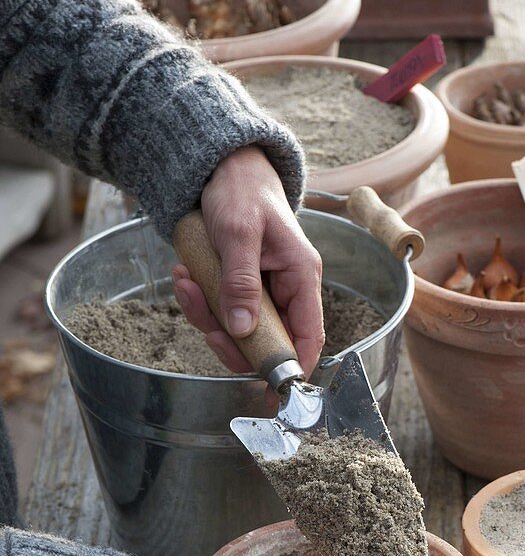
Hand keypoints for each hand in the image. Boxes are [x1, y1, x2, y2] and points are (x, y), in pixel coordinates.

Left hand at [171, 145, 324, 377]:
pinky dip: (199, 300)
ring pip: (238, 330)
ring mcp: (262, 290)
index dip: (291, 366)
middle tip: (206, 324)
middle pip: (267, 341)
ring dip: (207, 316)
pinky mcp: (240, 287)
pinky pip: (221, 311)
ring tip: (186, 283)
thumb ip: (242, 282)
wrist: (223, 168)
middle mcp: (287, 289)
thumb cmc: (242, 192)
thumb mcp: (239, 234)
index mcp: (302, 276)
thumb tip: (243, 330)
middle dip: (231, 339)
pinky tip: (185, 275)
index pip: (308, 337)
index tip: (268, 387)